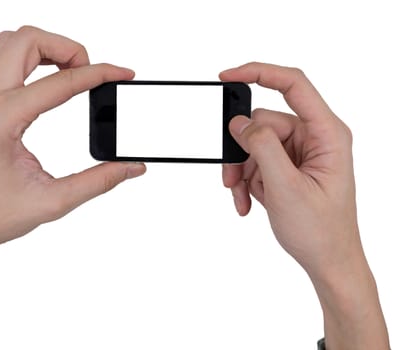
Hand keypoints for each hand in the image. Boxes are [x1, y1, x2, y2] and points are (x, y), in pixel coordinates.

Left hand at [0, 26, 144, 324]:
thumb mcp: (53, 201)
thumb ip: (99, 181)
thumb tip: (131, 167)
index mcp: (1, 120)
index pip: (61, 82)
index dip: (100, 74)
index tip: (122, 74)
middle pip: (28, 40)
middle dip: (69, 48)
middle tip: (92, 73)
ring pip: (12, 43)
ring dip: (47, 49)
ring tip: (73, 73)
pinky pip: (4, 61)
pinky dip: (33, 60)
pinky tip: (50, 85)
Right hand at [220, 63, 388, 348]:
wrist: (327, 260)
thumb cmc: (321, 230)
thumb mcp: (286, 188)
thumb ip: (262, 148)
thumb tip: (239, 123)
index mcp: (327, 134)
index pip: (293, 85)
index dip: (259, 72)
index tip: (227, 77)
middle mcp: (313, 137)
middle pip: (262, 123)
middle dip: (241, 151)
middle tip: (231, 178)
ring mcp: (299, 152)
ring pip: (254, 144)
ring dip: (242, 171)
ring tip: (241, 196)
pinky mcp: (287, 166)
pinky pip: (256, 161)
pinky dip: (247, 180)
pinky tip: (247, 202)